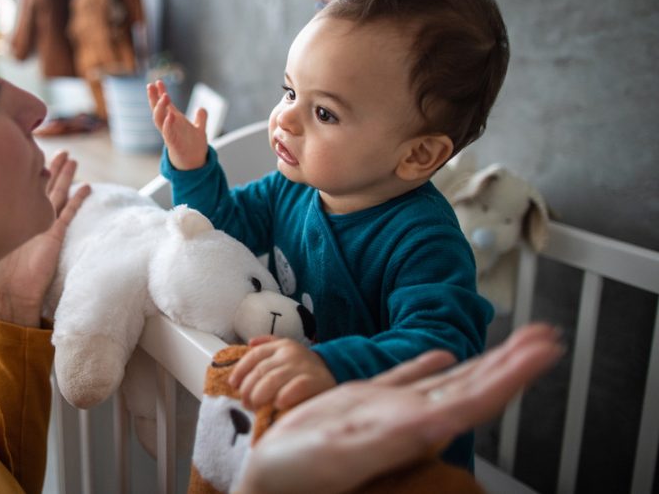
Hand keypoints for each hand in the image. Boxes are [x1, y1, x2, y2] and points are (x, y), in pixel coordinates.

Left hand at [0, 151, 90, 326]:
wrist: (8, 295)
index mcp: (11, 215)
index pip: (19, 185)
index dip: (22, 167)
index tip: (25, 148)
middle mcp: (28, 216)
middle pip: (42, 184)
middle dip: (50, 166)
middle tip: (59, 150)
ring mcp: (43, 224)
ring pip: (57, 193)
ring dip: (65, 175)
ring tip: (72, 159)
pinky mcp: (54, 235)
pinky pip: (68, 212)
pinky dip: (78, 199)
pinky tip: (86, 186)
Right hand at [146, 79, 207, 169]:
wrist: (195, 164)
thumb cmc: (194, 147)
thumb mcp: (199, 129)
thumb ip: (201, 119)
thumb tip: (201, 108)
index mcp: (174, 121)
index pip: (164, 105)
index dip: (160, 93)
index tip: (157, 82)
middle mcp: (169, 126)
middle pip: (157, 110)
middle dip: (153, 98)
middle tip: (150, 85)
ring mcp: (169, 134)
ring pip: (159, 120)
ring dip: (160, 108)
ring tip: (164, 96)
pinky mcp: (173, 143)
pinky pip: (168, 133)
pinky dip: (168, 124)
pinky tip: (170, 115)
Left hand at [230, 336, 336, 409]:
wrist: (336, 371)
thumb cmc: (304, 366)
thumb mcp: (287, 349)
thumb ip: (268, 345)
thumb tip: (250, 343)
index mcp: (281, 345)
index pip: (254, 355)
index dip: (240, 370)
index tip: (233, 384)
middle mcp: (290, 354)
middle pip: (261, 370)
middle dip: (248, 388)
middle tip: (245, 402)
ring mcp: (302, 366)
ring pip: (272, 379)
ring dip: (259, 394)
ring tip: (254, 406)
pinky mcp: (315, 381)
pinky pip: (295, 388)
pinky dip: (284, 396)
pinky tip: (277, 404)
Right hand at [237, 323, 563, 493]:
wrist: (268, 487)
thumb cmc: (297, 479)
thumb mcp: (343, 456)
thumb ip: (390, 438)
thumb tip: (440, 420)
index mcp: (411, 430)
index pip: (476, 399)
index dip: (513, 376)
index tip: (545, 350)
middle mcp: (408, 421)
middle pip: (474, 388)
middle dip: (512, 362)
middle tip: (547, 335)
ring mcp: (386, 413)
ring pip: (446, 382)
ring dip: (484, 360)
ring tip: (515, 340)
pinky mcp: (359, 406)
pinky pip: (403, 380)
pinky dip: (426, 364)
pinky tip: (443, 354)